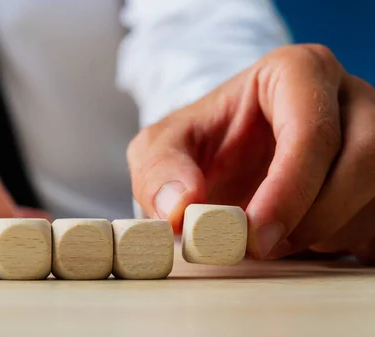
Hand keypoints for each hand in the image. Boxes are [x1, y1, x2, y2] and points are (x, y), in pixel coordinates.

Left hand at [127, 44, 374, 264]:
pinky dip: (346, 240)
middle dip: (314, 216)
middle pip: (363, 160)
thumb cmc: (200, 142)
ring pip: (374, 194)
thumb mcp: (161, 148)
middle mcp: (347, 97)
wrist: (225, 155)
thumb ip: (159, 171)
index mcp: (297, 72)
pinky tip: (303, 239)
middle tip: (264, 247)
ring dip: (327, 231)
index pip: (312, 130)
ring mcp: (373, 133)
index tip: (255, 233)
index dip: (290, 188)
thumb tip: (179, 207)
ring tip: (275, 237)